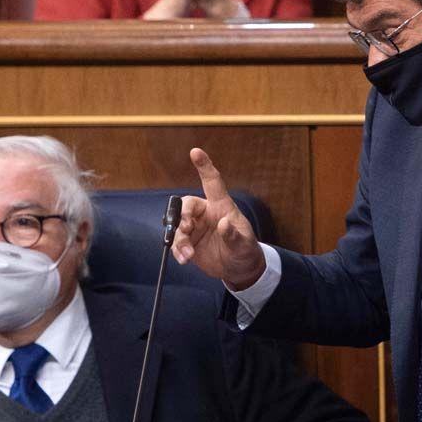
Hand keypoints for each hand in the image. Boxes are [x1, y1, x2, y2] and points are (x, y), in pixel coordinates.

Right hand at [172, 148, 265, 289]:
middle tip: (185, 228)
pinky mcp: (189, 242)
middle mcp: (206, 214)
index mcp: (221, 206)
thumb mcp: (243, 244)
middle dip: (182, 215)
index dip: (204, 166)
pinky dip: (177, 250)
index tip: (196, 151)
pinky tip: (184, 258)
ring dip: (179, 239)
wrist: (239, 270)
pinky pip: (176, 242)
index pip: (212, 182)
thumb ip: (233, 235)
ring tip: (188, 254)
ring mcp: (196, 228)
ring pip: (178, 226)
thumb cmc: (245, 250)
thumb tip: (223, 223)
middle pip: (186, 204)